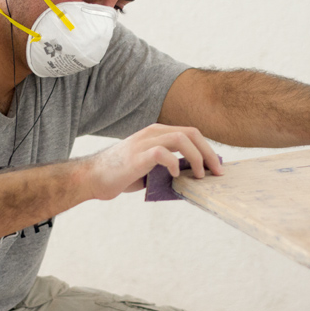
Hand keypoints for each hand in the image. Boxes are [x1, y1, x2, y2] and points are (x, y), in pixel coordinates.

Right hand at [84, 124, 223, 200]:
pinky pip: (162, 153)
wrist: (92, 177)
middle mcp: (152, 133)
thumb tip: (190, 177)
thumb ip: (167, 166)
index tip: (216, 167)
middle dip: (209, 153)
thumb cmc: (120, 174)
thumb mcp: (148, 167)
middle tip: (217, 172)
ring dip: (197, 157)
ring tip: (199, 175)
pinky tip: (175, 176)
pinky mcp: (137, 155)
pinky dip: (174, 164)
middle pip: (191, 133)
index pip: (191, 133)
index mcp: (156, 133)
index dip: (208, 149)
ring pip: (181, 138)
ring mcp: (144, 142)